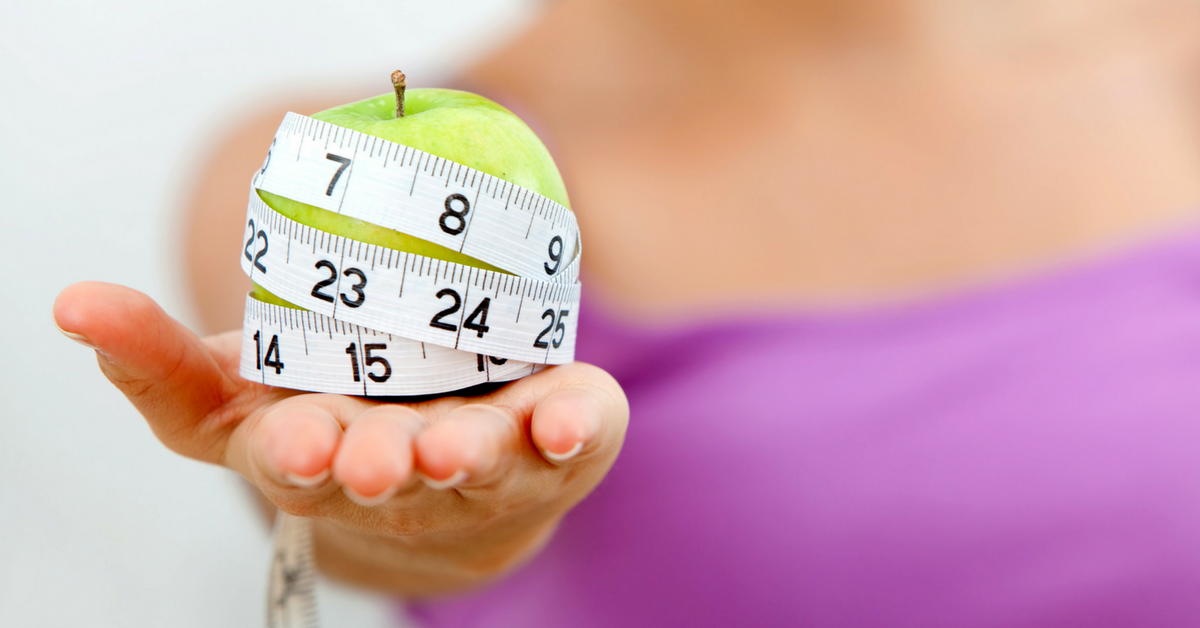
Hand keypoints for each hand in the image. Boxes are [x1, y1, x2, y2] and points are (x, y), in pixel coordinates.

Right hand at [52, 281, 627, 594]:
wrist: (458, 470)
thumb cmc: (341, 413)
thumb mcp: (242, 388)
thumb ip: (160, 360)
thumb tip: (71, 304)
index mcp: (318, 453)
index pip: (289, 460)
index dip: (292, 452)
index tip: (296, 440)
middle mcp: (399, 472)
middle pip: (383, 474)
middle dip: (374, 465)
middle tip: (369, 456)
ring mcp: (485, 463)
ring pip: (477, 466)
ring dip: (469, 456)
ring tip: (458, 444)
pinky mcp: (559, 443)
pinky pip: (572, 440)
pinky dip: (571, 431)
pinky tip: (565, 416)